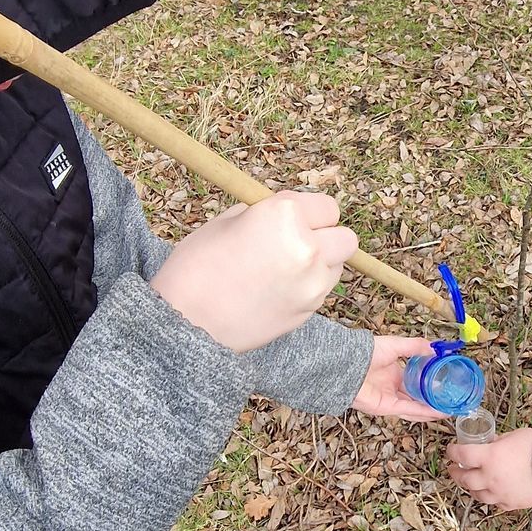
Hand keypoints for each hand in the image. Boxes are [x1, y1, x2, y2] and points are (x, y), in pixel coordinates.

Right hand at [152, 191, 356, 354]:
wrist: (186, 323)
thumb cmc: (197, 267)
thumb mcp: (228, 222)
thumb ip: (269, 214)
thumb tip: (293, 215)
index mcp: (284, 215)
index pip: (327, 207)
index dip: (310, 213)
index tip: (296, 219)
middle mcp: (307, 248)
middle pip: (346, 238)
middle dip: (326, 238)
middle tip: (297, 243)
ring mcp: (312, 283)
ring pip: (337, 266)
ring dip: (320, 263)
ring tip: (282, 270)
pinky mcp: (309, 311)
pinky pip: (321, 291)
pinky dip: (308, 287)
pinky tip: (276, 290)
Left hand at [351, 334, 444, 420]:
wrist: (348, 364)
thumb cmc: (366, 353)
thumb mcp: (395, 345)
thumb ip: (415, 347)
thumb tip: (435, 348)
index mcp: (392, 373)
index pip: (414, 381)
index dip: (429, 382)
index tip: (444, 382)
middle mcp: (391, 388)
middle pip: (415, 396)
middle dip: (432, 399)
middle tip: (450, 399)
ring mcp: (389, 399)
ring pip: (415, 407)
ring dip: (431, 409)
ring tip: (449, 409)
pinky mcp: (386, 408)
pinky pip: (409, 410)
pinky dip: (424, 412)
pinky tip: (439, 412)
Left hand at [445, 427, 531, 510]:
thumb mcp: (515, 435)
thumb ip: (500, 440)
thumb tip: (493, 441)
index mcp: (489, 457)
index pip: (461, 455)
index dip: (452, 452)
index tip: (450, 450)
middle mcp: (489, 477)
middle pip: (464, 478)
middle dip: (455, 473)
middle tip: (453, 469)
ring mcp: (499, 493)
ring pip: (476, 494)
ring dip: (471, 487)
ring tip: (470, 483)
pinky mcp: (510, 503)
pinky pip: (495, 503)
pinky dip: (490, 497)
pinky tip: (491, 493)